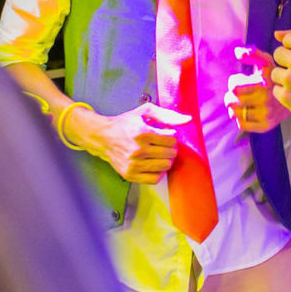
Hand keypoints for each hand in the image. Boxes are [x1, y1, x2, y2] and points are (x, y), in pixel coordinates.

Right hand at [72, 102, 190, 183]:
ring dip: (166, 160)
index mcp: (142, 132)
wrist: (102, 137)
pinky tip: (154, 164)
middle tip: (162, 145)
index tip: (164, 135)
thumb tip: (188, 120)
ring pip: (165, 166)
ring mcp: (133, 164)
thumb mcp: (144, 112)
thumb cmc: (125, 124)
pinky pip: (155, 179)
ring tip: (159, 154)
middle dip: (170, 148)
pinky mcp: (130, 174)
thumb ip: (167, 114)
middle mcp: (138, 149)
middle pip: (170, 153)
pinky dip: (158, 172)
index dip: (171, 136)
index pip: (172, 139)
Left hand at [227, 45, 289, 132]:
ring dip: (233, 108)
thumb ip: (252, 54)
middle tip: (235, 93)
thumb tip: (238, 52)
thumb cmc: (275, 77)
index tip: (238, 80)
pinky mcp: (266, 125)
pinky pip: (243, 125)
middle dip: (230, 96)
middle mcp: (266, 100)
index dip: (233, 82)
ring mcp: (266, 114)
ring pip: (236, 114)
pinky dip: (240, 119)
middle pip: (233, 102)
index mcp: (263, 84)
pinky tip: (245, 112)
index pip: (235, 87)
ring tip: (238, 102)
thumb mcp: (266, 61)